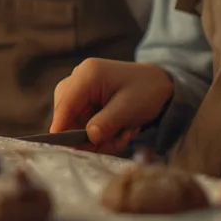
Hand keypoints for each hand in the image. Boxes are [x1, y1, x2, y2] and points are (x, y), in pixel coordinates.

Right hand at [49, 59, 173, 153]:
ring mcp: (82, 89)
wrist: (161, 84)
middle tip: (115, 141)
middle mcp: (80, 78)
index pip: (65, 104)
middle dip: (88, 134)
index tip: (60, 147)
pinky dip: (102, 132)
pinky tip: (121, 128)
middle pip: (68, 114)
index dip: (60, 126)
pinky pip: (85, 123)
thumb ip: (106, 123)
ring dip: (99, 135)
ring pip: (77, 122)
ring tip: (125, 132)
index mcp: (88, 74)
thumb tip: (88, 138)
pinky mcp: (86, 99)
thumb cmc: (147, 91)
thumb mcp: (129, 109)